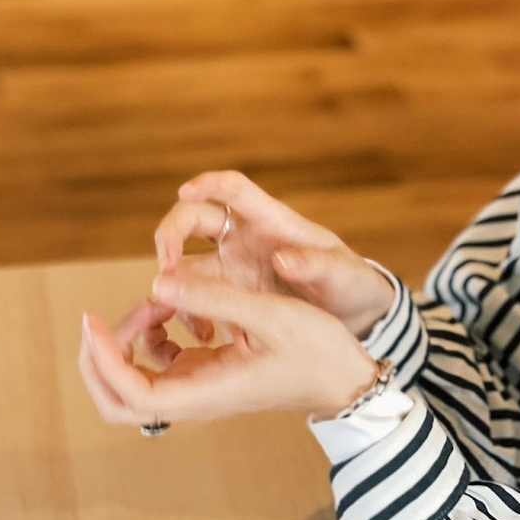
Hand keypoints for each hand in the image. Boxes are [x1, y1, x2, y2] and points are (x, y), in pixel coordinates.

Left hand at [79, 271, 381, 424]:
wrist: (346, 377)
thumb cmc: (317, 349)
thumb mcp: (270, 315)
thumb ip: (214, 297)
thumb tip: (158, 280)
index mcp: (207, 391)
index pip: (132, 393)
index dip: (104, 359)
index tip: (93, 320)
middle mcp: (196, 397)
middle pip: (119, 401)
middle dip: (98, 360)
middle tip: (99, 319)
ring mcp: (200, 387)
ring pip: (135, 380)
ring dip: (129, 341)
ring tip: (159, 299)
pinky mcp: (208, 374)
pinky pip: (161, 362)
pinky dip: (153, 335)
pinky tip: (175, 305)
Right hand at [155, 170, 396, 343]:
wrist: (352, 318)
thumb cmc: (349, 284)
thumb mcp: (342, 275)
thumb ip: (316, 264)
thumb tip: (283, 259)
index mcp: (271, 222)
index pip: (234, 190)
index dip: (209, 183)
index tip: (186, 190)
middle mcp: (242, 239)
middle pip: (192, 219)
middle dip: (170, 236)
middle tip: (166, 269)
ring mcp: (231, 267)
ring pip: (183, 262)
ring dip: (173, 283)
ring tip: (185, 312)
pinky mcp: (227, 296)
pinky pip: (193, 297)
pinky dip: (188, 312)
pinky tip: (204, 336)